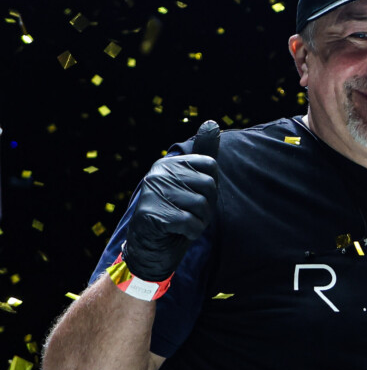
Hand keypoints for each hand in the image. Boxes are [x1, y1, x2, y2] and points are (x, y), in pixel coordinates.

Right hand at [120, 120, 219, 282]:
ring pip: (201, 205)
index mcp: (169, 163)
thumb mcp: (192, 181)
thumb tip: (212, 122)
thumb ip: (203, 153)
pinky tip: (177, 232)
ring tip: (182, 224)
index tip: (193, 196)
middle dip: (206, 206)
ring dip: (199, 221)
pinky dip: (191, 232)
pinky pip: (191, 222)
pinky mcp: (152, 214)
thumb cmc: (176, 213)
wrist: (150, 247)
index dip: (210, 188)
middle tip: (188, 214)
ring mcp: (153, 193)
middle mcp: (159, 173)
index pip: (211, 166)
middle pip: (209, 185)